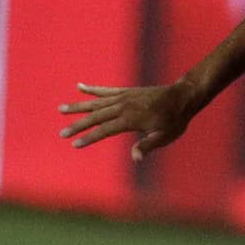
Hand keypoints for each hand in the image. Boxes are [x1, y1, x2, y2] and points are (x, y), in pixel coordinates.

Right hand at [58, 81, 195, 159]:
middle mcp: (124, 106)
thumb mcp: (165, 136)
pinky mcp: (126, 92)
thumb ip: (148, 145)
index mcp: (131, 119)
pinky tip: (79, 86)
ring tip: (61, 109)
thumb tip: (136, 158)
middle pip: (96, 116)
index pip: (105, 130)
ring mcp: (124, 97)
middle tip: (62, 133)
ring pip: (96, 102)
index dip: (89, 138)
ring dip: (78, 106)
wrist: (182, 96)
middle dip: (77, 125)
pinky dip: (92, 89)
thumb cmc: (175, 120)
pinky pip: (106, 90)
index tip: (75, 144)